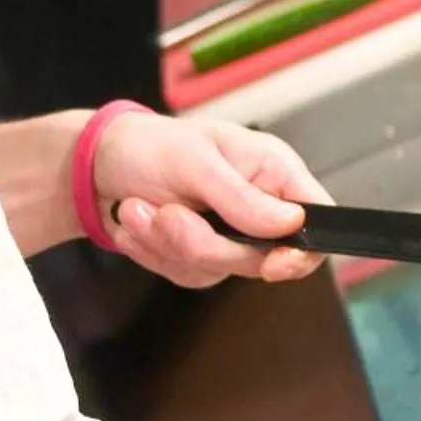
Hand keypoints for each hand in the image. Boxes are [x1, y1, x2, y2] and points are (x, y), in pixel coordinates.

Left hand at [93, 113, 332, 287]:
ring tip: (137, 208)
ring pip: (219, 270)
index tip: (272, 263)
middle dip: (202, 243)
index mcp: (274, 173)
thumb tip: (291, 225)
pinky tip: (137, 222)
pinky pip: (188, 275)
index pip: (319, 219)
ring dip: (167, 244)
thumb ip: (242, 197)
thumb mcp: (195, 161)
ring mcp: (232, 238)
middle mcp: (260, 209)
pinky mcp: (202, 257)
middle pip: (263, 259)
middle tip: (165, 213)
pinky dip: (154, 252)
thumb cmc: (153, 145)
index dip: (305, 250)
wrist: (102, 164)